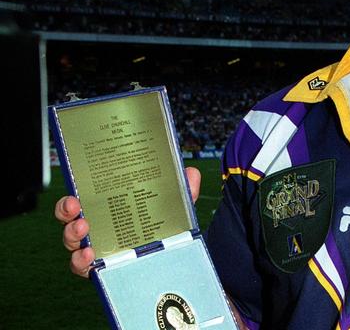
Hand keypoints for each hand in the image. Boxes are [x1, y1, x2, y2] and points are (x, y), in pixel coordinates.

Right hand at [54, 167, 201, 277]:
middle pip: (70, 218)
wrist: (173, 252)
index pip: (82, 200)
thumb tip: (191, 172)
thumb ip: (182, 190)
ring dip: (72, 234)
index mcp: (108, 208)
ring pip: (72, 242)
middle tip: (74, 205)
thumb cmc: (162, 224)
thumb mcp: (172, 205)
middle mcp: (97, 227)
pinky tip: (90, 255)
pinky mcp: (100, 267)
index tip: (74, 193)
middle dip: (65, 210)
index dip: (72, 197)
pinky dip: (81, 261)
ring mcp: (97, 248)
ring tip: (83, 227)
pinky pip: (82, 266)